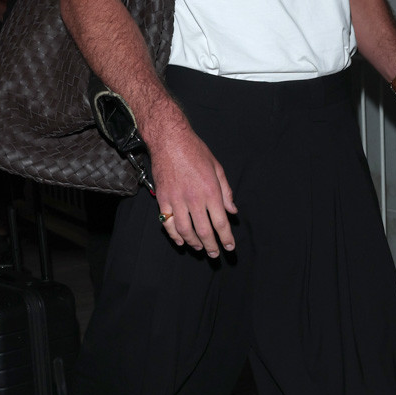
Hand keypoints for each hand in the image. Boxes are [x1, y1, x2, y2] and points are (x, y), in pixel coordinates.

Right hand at [149, 124, 237, 257]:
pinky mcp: (163, 198)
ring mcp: (177, 200)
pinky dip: (174, 235)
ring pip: (185, 230)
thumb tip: (232, 210)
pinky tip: (181, 241)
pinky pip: (167, 222)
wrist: (169, 140)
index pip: (221, 222)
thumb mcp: (217, 168)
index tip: (230, 247)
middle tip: (215, 254)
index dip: (226, 238)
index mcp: (211, 191)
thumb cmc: (195, 151)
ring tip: (200, 248)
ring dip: (193, 243)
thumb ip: (226, 192)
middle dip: (212, 246)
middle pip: (204, 231)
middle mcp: (194, 199)